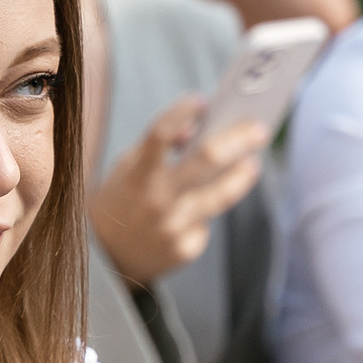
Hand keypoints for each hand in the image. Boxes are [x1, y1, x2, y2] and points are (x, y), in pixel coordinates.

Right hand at [91, 95, 266, 288]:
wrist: (103, 261)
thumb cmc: (120, 204)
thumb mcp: (127, 170)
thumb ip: (159, 148)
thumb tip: (196, 130)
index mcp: (138, 175)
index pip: (161, 134)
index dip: (182, 112)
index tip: (202, 100)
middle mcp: (156, 200)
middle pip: (207, 160)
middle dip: (238, 140)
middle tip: (259, 129)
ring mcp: (173, 227)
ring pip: (221, 196)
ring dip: (241, 176)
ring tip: (253, 165)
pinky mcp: (185, 250)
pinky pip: (206, 224)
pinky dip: (205, 213)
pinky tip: (198, 212)